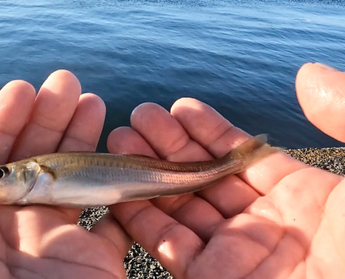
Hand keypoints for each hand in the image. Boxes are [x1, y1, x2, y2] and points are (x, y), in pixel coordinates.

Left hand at [0, 70, 129, 277]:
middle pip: (36, 163)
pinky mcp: (89, 268)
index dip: (5, 121)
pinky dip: (123, 190)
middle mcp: (8, 232)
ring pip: (75, 184)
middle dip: (52, 120)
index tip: (23, 88)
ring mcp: (51, 250)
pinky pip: (113, 222)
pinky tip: (122, 153)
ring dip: (87, 143)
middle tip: (68, 84)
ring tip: (94, 102)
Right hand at [107, 62, 344, 277]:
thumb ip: (344, 117)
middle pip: (203, 178)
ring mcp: (234, 255)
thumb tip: (308, 75)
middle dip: (168, 146)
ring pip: (180, 207)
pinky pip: (167, 246)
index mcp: (302, 198)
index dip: (209, 130)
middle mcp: (261, 224)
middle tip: (138, 118)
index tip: (180, 107)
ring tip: (120, 141)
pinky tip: (123, 188)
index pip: (242, 156)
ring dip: (148, 174)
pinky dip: (141, 218)